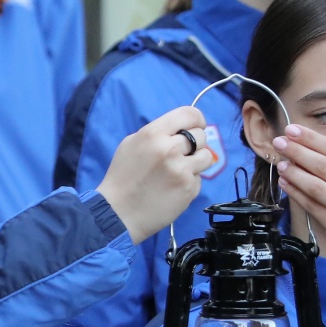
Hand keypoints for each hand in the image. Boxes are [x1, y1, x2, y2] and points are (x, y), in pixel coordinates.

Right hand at [96, 105, 218, 242]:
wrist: (118, 212)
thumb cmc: (122, 177)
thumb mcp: (132, 143)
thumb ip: (157, 133)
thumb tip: (181, 130)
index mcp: (153, 133)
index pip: (189, 114)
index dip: (197, 120)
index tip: (195, 127)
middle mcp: (170, 148)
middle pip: (201, 135)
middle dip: (194, 144)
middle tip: (181, 155)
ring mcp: (182, 170)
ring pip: (206, 156)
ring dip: (196, 162)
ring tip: (179, 171)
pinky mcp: (189, 188)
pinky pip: (199, 178)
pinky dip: (189, 181)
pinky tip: (173, 188)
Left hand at [270, 125, 325, 276]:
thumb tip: (315, 150)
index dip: (313, 139)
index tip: (293, 129)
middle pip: (325, 166)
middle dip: (298, 151)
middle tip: (279, 141)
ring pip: (317, 187)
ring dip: (295, 173)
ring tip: (280, 163)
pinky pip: (314, 208)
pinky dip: (297, 194)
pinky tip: (286, 184)